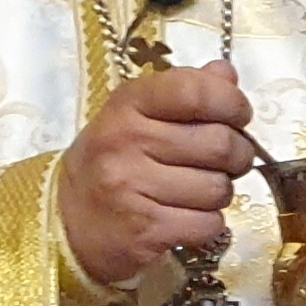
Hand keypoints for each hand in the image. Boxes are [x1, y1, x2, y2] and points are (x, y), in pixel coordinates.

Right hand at [58, 64, 256, 288]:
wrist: (67, 222)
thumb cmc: (111, 163)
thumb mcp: (137, 116)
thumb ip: (185, 91)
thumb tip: (226, 75)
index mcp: (128, 104)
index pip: (195, 91)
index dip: (232, 103)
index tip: (238, 116)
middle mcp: (126, 141)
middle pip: (220, 144)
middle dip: (237, 156)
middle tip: (226, 162)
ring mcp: (132, 187)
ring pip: (218, 189)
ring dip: (219, 194)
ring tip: (196, 193)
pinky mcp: (144, 230)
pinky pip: (208, 224)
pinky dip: (208, 225)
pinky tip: (185, 218)